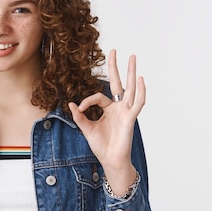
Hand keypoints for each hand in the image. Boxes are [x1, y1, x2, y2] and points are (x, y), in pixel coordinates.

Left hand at [68, 50, 144, 193]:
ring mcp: (126, 112)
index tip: (79, 108)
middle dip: (116, 67)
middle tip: (115, 50)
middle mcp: (118, 108)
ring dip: (131, 72)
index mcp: (108, 109)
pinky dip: (140, 91)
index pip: (98, 96)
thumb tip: (70, 103)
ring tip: (132, 57)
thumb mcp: (86, 129)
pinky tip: (140, 79)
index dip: (87, 100)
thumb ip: (79, 116)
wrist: (110, 160)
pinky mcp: (131, 118)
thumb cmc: (101, 146)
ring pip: (130, 88)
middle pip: (118, 83)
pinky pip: (138, 103)